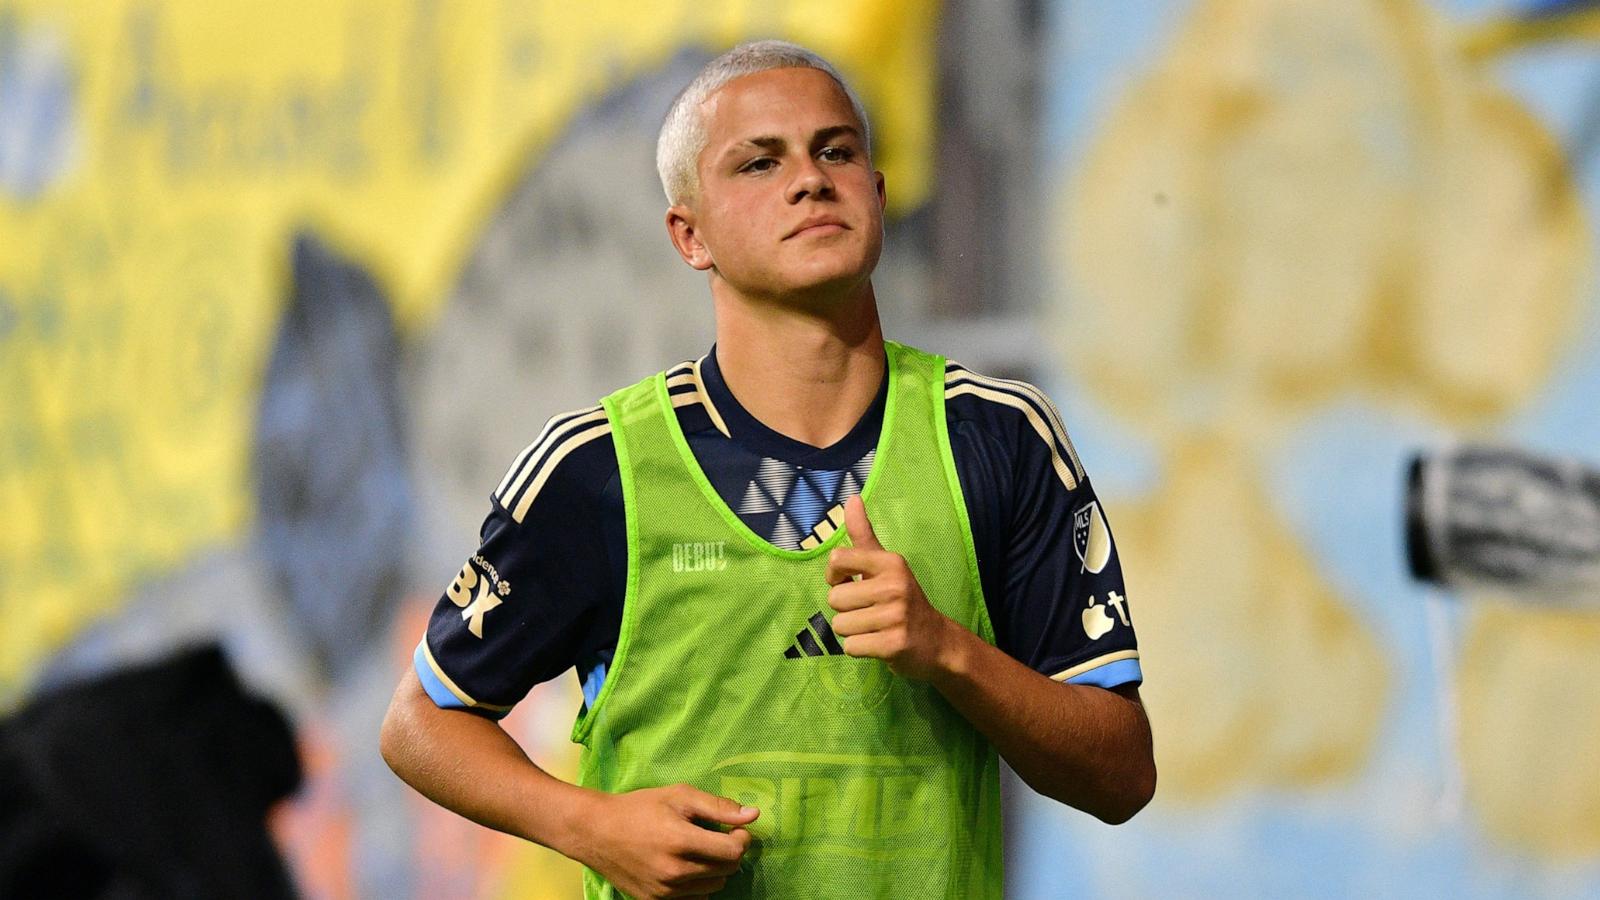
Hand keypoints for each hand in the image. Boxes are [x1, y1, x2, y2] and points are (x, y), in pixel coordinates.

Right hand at [576, 783, 757, 897]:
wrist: (596, 832)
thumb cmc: (639, 809)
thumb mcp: (679, 796)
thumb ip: (718, 807)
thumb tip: (754, 814)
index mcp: (680, 841)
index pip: (733, 851)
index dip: (741, 838)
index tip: (735, 828)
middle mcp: (674, 872)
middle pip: (727, 870)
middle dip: (729, 852)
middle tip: (715, 837)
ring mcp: (664, 892)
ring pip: (714, 887)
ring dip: (715, 870)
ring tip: (697, 851)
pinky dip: (698, 885)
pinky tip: (685, 867)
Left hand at [824, 495, 959, 681]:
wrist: (937, 642)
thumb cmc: (903, 599)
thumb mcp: (886, 564)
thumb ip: (863, 533)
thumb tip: (852, 498)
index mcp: (891, 562)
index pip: (837, 560)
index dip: (835, 576)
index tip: (851, 583)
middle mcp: (895, 585)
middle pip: (834, 598)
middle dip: (845, 609)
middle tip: (870, 611)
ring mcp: (896, 616)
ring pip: (840, 625)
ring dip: (853, 631)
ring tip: (875, 627)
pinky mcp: (894, 645)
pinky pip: (851, 647)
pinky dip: (860, 649)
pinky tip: (879, 643)